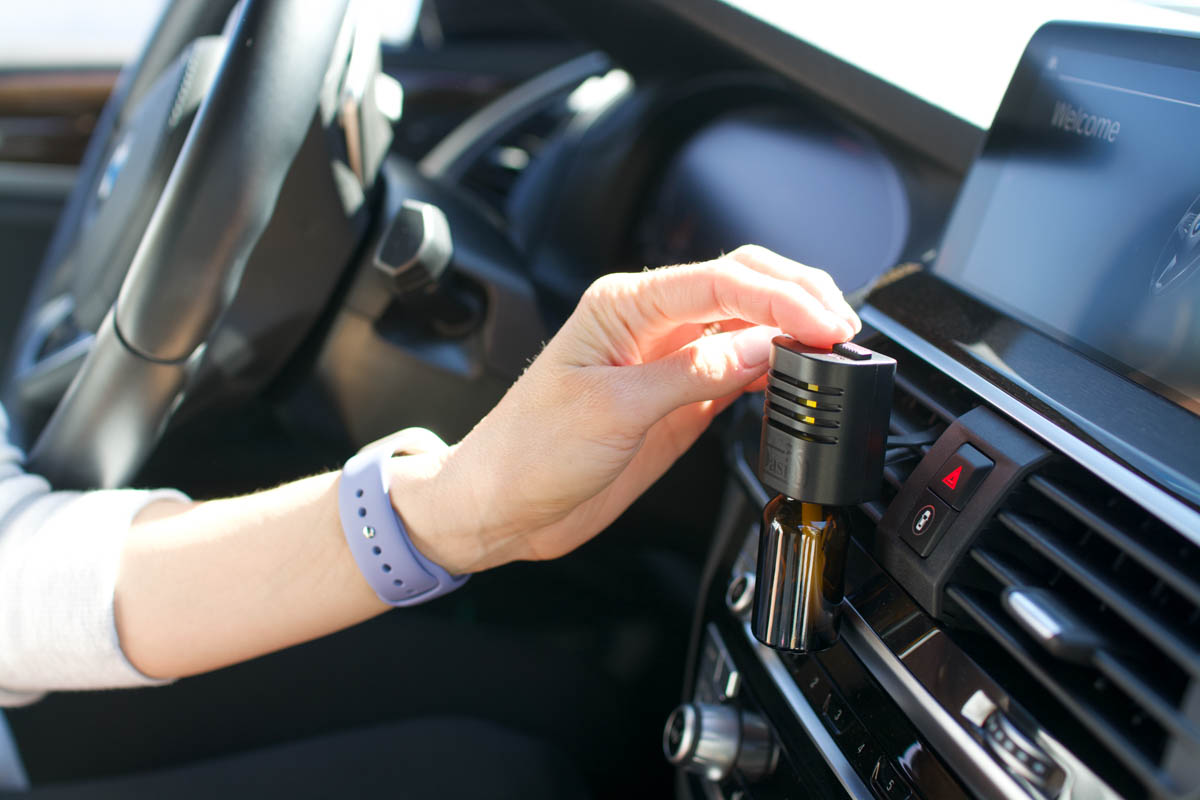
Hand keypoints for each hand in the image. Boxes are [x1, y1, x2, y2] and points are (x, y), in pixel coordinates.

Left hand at [390, 246, 860, 573]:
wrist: (502, 505)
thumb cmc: (530, 451)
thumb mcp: (613, 411)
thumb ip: (693, 375)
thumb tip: (761, 345)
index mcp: (623, 306)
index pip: (719, 281)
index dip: (780, 295)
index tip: (822, 320)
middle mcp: (648, 324)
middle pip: (739, 285)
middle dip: (797, 295)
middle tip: (841, 326)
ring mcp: (666, 360)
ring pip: (745, 324)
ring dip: (791, 328)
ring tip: (835, 348)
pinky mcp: (676, 398)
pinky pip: (737, 370)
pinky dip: (773, 368)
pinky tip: (796, 377)